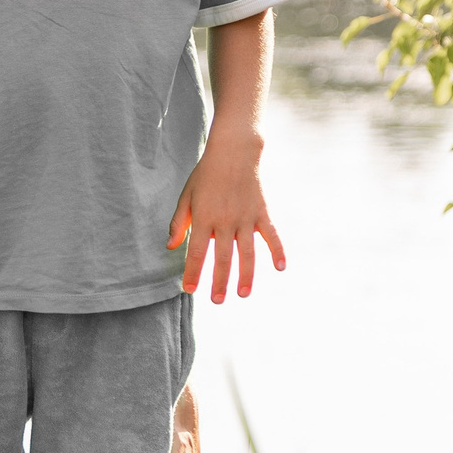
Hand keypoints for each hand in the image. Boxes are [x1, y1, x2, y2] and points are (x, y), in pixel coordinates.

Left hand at [169, 139, 286, 302]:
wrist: (234, 151)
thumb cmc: (206, 174)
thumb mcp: (187, 195)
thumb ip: (179, 222)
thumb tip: (172, 247)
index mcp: (204, 217)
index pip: (197, 252)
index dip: (193, 272)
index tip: (189, 290)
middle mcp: (225, 220)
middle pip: (222, 257)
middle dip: (219, 281)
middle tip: (217, 301)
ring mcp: (246, 217)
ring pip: (247, 252)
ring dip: (246, 275)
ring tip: (243, 294)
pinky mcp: (262, 213)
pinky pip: (271, 235)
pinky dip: (278, 251)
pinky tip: (281, 268)